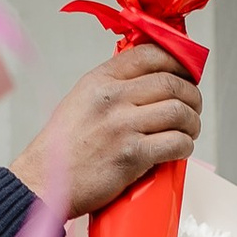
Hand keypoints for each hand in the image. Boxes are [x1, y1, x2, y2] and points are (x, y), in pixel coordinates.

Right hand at [16, 44, 203, 220]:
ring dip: (192, 122)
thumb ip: (113, 86)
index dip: (178, 62)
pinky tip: (180, 149)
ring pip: (179, 112)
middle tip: (193, 108)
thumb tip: (151, 78)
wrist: (42, 181)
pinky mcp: (132, 155)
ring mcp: (122, 126)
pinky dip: (185, 146)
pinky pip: (176, 143)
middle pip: (171, 83)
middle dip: (192, 95)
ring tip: (189, 131)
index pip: (150, 54)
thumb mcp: (82, 100)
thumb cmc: (65, 146)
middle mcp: (112, 98)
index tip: (187, 74)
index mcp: (100, 80)